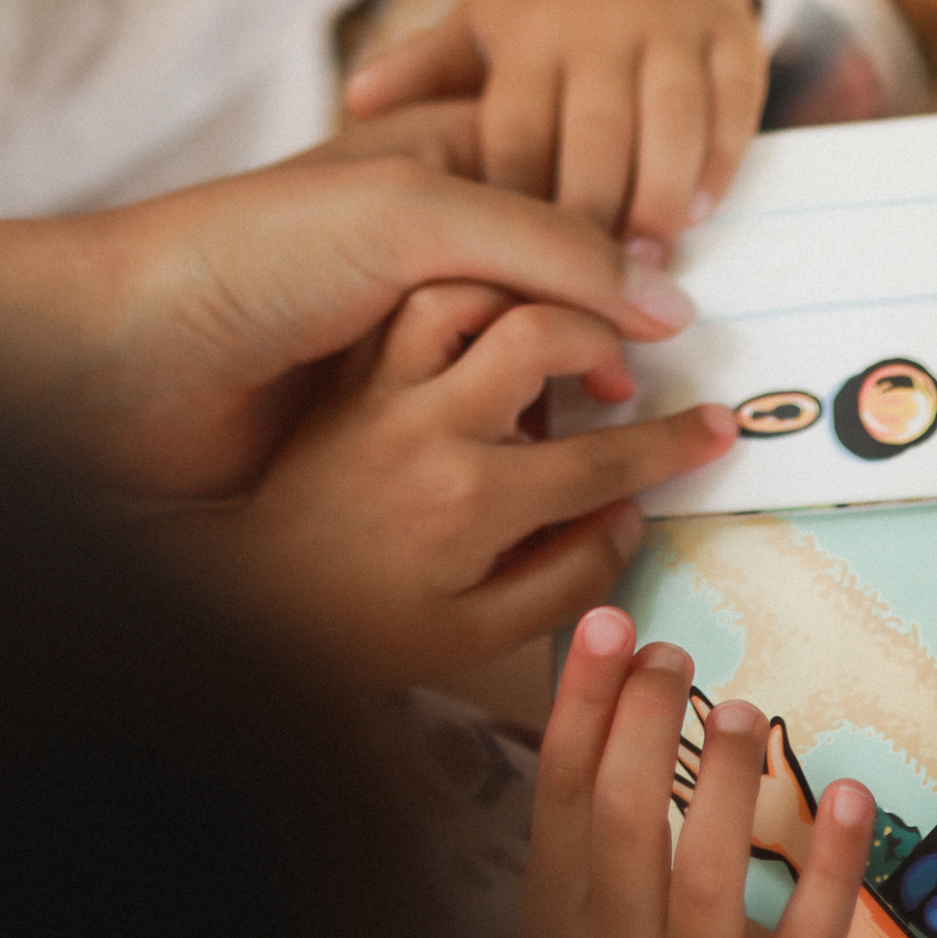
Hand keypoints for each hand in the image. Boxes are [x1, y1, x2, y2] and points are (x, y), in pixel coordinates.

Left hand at [0, 148, 700, 503]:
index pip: (571, 196)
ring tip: (649, 451)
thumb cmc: (246, 260)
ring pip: (530, 379)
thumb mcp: (411, 218)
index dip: (635, 245)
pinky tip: (569, 489)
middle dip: (622, 342)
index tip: (705, 304)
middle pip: (561, 293)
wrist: (109, 373)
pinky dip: (529, 467)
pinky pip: (482, 448)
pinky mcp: (381, 437)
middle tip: (699, 401)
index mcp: (433, 170)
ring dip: (582, 416)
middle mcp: (425, 254)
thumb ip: (547, 247)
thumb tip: (667, 308)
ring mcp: (401, 350)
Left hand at [207, 281, 737, 685]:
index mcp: (473, 502)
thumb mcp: (462, 640)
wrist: (219, 598)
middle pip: (546, 338)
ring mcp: (374, 387)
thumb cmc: (336, 629)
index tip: (717, 428)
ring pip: (471, 298)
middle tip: (621, 371)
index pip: (605, 453)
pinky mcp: (334, 366)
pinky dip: (452, 297)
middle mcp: (428, 431)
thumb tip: (627, 523)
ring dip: (523, 299)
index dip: (671, 440)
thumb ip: (556, 577)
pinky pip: (407, 306)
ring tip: (549, 333)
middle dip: (601, 339)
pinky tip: (472, 320)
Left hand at [344, 0, 765, 252]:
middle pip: (597, 129)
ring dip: (660, 196)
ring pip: (670, 118)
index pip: (517, 125)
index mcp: (530, 26)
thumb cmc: (551, 8)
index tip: (510, 269)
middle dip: (593, 212)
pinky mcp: (731, 31)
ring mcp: (672, 23)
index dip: (515, 200)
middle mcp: (600, 19)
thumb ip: (423, 68)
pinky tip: (702, 212)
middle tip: (590, 291)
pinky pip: (732, 102)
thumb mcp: (482, 25)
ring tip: (650, 266)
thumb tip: (353, 101)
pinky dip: (719, 159)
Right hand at [520, 611, 872, 937]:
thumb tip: (594, 728)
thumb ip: (575, 873)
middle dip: (645, 719)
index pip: (561, 800)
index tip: (606, 627)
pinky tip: (848, 793)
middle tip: (673, 655)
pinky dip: (830, 865)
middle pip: (626, 819)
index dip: (582, 705)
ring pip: (710, 872)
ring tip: (739, 709)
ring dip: (726, 777)